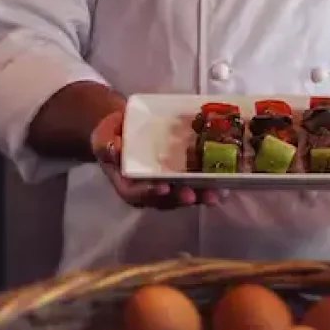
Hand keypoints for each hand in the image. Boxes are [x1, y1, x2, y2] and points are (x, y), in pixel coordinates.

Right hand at [92, 111, 227, 209]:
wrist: (124, 129)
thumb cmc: (112, 135)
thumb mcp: (104, 137)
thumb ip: (107, 144)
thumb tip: (114, 148)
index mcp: (128, 185)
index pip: (137, 193)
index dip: (150, 193)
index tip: (162, 188)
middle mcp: (149, 190)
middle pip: (167, 200)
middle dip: (182, 198)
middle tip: (196, 194)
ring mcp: (167, 185)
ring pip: (185, 195)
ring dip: (202, 195)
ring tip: (218, 193)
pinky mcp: (181, 176)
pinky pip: (196, 183)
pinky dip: (210, 183)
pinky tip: (226, 180)